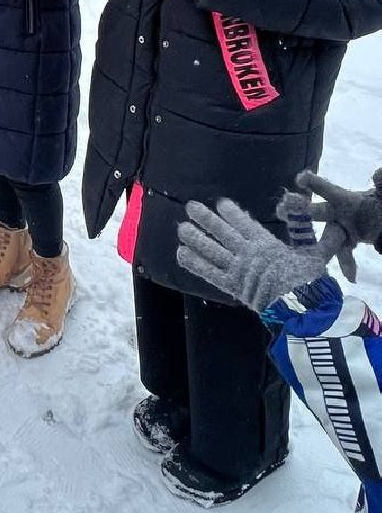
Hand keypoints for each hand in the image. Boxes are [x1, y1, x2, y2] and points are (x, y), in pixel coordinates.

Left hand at [176, 197, 340, 310]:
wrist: (301, 309)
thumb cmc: (310, 282)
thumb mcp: (314, 255)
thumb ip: (313, 236)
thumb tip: (331, 225)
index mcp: (267, 243)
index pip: (245, 223)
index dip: (231, 212)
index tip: (220, 202)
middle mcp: (248, 253)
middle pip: (222, 232)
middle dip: (205, 218)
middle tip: (190, 206)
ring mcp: (238, 269)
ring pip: (211, 249)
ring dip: (195, 238)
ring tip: (181, 228)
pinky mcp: (232, 286)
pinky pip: (209, 272)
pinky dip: (194, 263)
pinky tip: (181, 253)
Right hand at [297, 167, 381, 277]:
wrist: (377, 219)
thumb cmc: (374, 203)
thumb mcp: (381, 193)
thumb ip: (380, 184)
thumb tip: (379, 173)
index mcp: (342, 198)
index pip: (325, 189)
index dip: (313, 183)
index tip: (300, 180)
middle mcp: (335, 213)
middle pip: (317, 212)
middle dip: (301, 210)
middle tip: (281, 210)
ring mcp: (339, 229)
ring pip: (327, 239)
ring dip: (319, 247)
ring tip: (312, 257)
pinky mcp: (347, 243)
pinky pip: (344, 254)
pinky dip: (348, 265)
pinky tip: (352, 276)